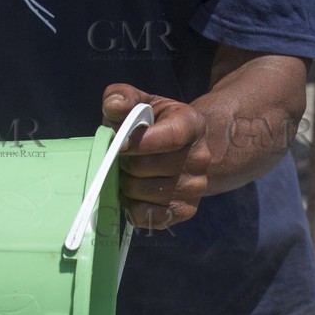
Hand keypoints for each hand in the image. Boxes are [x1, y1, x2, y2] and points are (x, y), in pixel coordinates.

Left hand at [102, 84, 211, 229]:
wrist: (180, 150)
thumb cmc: (152, 125)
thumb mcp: (141, 103)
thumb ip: (123, 97)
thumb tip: (114, 105)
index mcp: (192, 124)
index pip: (168, 137)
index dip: (138, 143)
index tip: (118, 144)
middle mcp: (200, 158)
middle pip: (145, 167)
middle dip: (123, 162)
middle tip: (121, 158)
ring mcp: (195, 187)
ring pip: (142, 192)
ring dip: (125, 184)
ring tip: (129, 173)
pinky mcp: (186, 211)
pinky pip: (148, 216)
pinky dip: (132, 206)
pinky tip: (134, 193)